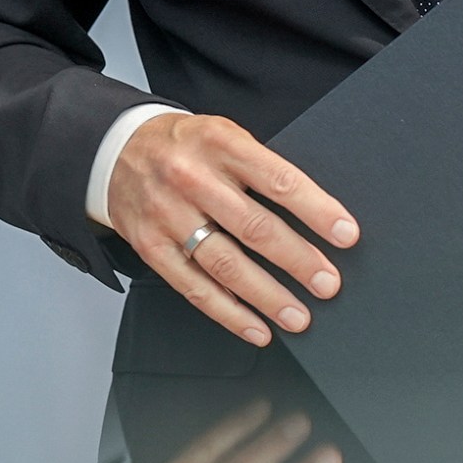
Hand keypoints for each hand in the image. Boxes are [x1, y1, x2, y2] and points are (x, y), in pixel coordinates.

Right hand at [109, 112, 360, 345]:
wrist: (115, 150)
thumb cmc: (187, 145)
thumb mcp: (225, 135)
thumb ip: (262, 166)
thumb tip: (317, 213)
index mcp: (221, 144)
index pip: (279, 180)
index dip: (316, 210)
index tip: (346, 234)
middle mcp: (192, 179)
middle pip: (254, 227)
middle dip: (298, 261)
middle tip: (328, 284)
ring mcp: (168, 215)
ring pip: (225, 264)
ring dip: (267, 296)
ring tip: (299, 316)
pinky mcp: (150, 247)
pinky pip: (193, 287)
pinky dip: (228, 312)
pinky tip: (255, 327)